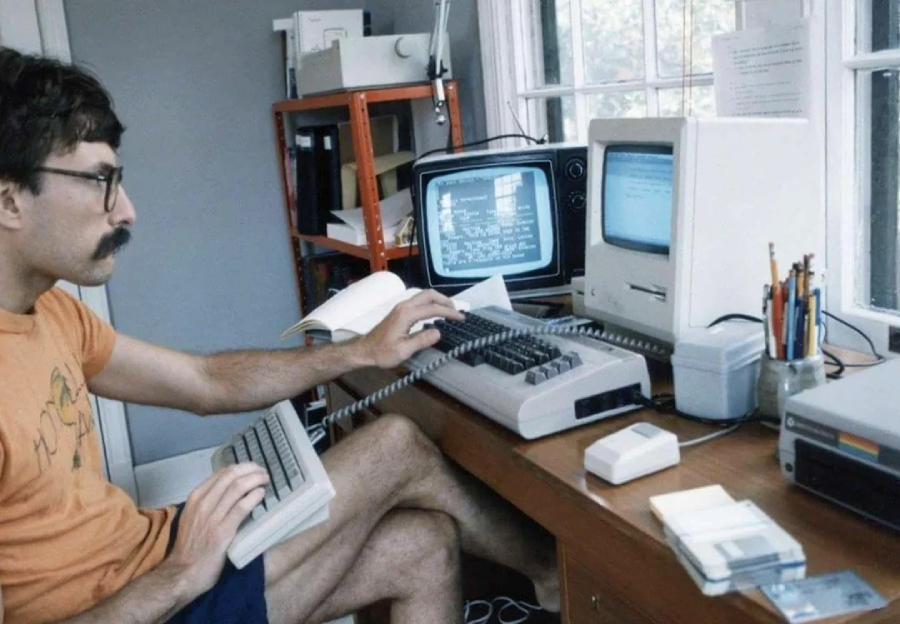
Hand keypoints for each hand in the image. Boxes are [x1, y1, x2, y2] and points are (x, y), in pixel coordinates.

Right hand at [161, 463, 268, 596]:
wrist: (182, 573)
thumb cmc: (191, 546)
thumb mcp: (194, 517)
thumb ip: (209, 503)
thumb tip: (231, 491)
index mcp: (196, 497)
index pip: (222, 473)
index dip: (241, 467)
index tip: (253, 469)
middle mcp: (203, 503)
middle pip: (231, 476)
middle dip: (251, 470)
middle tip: (263, 472)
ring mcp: (212, 517)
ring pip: (237, 488)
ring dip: (255, 480)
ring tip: (265, 480)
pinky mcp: (221, 532)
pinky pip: (241, 508)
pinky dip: (253, 498)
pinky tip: (261, 494)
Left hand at [357, 289, 463, 368]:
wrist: (364, 350)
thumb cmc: (381, 352)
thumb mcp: (403, 351)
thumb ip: (421, 341)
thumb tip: (438, 332)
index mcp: (406, 314)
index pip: (433, 308)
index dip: (449, 312)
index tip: (460, 318)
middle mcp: (404, 306)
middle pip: (428, 294)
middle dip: (445, 300)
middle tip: (456, 311)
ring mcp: (401, 307)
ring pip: (423, 296)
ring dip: (438, 300)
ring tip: (449, 311)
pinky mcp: (399, 311)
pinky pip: (418, 301)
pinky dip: (430, 304)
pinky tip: (434, 313)